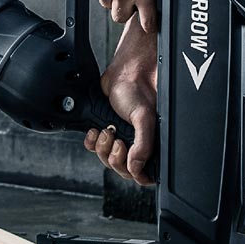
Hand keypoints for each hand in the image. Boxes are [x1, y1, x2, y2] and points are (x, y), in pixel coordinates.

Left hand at [85, 24, 157, 185]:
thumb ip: (143, 145)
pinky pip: (94, 147)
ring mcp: (121, 136)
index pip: (145, 173)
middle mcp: (137, 142)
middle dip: (117, 158)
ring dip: (104, 148)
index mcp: (152, 143)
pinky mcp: (105, 128)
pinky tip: (95, 130)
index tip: (131, 163)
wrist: (126, 70)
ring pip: (108, 159)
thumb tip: (136, 167)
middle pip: (123, 169)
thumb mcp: (145, 118)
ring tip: (107, 131)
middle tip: (118, 141)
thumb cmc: (141, 88)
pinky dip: (91, 141)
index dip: (137, 173)